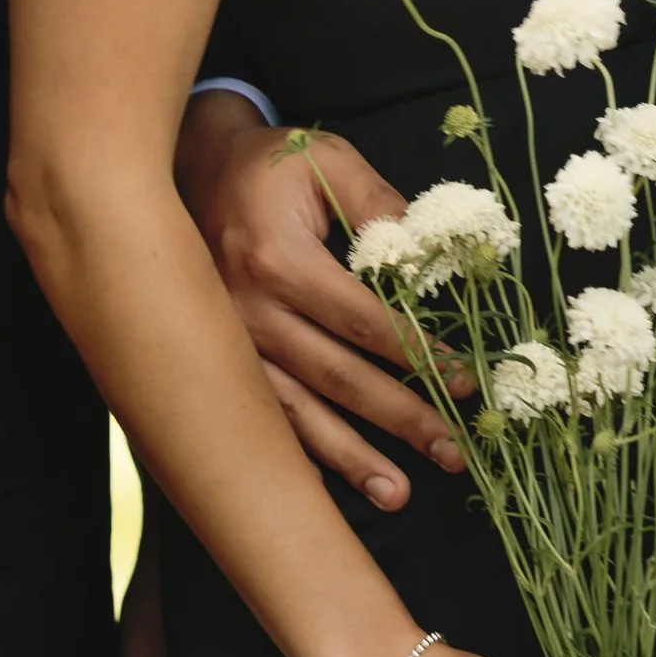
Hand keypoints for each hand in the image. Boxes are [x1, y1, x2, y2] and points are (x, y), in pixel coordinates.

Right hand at [173, 94, 467, 511]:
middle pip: (337, 377)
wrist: (191, 169)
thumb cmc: (272, 168)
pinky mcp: (219, 360)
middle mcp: (247, 310)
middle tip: (453, 454)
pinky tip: (326, 492)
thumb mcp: (328, 161)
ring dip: (351, 458)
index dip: (417, 356)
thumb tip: (434, 258)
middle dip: (400, 419)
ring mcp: (228, 343)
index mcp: (278, 260)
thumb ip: (381, 206)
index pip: (362, 321)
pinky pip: (264, 416)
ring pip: (297, 412)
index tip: (464, 384)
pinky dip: (299, 456)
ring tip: (398, 495)